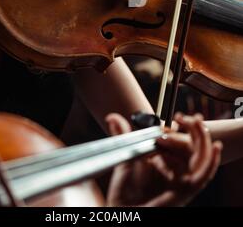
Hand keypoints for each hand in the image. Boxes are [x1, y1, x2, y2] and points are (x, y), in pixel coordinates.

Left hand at [105, 113, 221, 206]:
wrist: (122, 210)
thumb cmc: (125, 190)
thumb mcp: (125, 157)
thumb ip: (122, 135)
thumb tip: (112, 117)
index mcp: (167, 165)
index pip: (183, 143)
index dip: (185, 128)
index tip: (178, 116)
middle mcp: (178, 174)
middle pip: (195, 149)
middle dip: (195, 130)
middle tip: (186, 117)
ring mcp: (182, 183)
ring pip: (200, 158)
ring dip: (201, 139)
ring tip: (195, 122)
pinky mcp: (184, 190)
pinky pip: (202, 176)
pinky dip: (210, 162)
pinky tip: (214, 147)